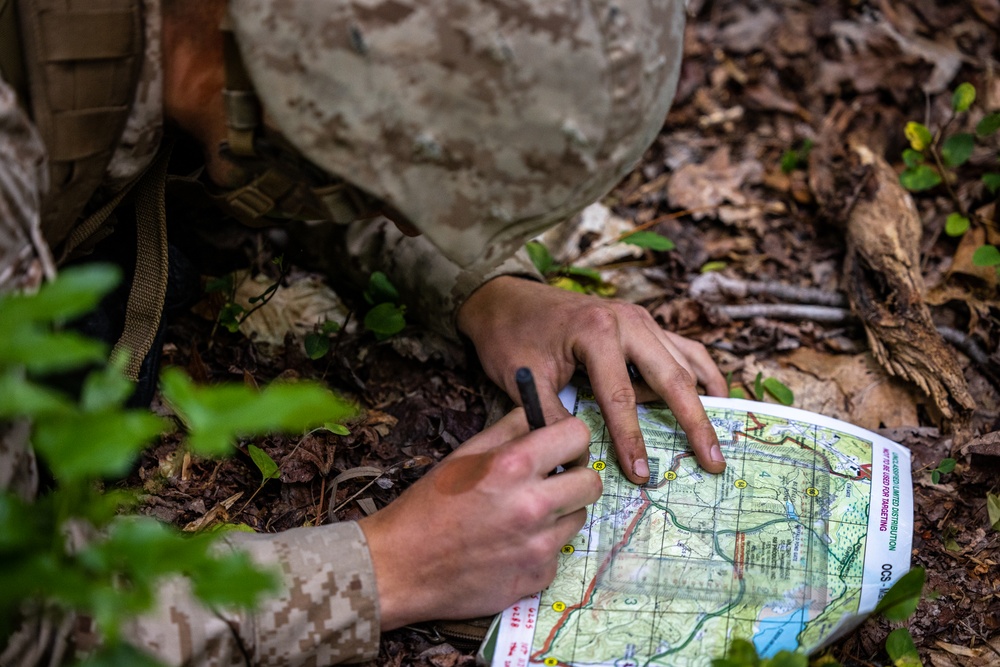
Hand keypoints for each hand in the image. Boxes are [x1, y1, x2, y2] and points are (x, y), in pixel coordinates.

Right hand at [358, 410, 599, 629]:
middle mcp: (533, 504)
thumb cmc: (428, 507)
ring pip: (578, 518)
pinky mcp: (538, 576)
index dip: (570, 439)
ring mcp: (539, 545)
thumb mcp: (463, 455)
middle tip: (551, 482)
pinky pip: (558, 553)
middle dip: (575, 477)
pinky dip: (541, 548)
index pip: (578, 435)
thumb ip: (508, 430)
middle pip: (591, 482)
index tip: (560, 449)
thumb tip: (539, 415)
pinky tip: (510, 546)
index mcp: (513, 465)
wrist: (401, 567)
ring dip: (558, 514)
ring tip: (521, 517)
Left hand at [457, 276, 727, 484]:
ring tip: (720, 436)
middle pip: (672, 377)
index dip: (632, 439)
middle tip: (712, 461)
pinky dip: (701, 374)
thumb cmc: (511, 337)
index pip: (621, 396)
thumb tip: (579, 463)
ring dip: (705, 399)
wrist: (506, 298)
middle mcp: (627, 321)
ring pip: (686, 361)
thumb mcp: (525, 380)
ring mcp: (640, 319)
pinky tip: (714, 398)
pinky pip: (682, 349)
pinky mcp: (644, 324)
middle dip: (694, 422)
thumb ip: (553, 420)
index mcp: (596, 332)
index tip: (642, 474)